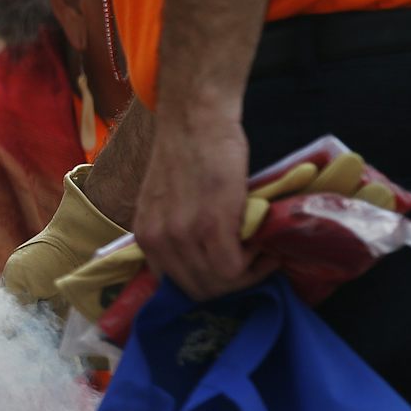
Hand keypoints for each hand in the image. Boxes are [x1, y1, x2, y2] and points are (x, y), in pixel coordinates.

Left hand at [132, 101, 272, 299]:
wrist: (195, 121)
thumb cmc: (186, 154)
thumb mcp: (166, 203)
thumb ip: (175, 232)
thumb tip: (202, 260)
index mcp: (145, 237)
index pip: (176, 286)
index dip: (208, 283)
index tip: (231, 269)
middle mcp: (159, 241)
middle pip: (199, 290)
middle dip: (231, 285)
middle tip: (254, 264)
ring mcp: (183, 235)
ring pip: (218, 283)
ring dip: (247, 274)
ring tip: (261, 253)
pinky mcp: (211, 225)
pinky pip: (232, 267)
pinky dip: (254, 265)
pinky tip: (264, 247)